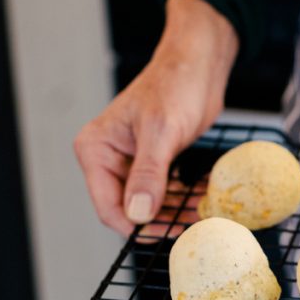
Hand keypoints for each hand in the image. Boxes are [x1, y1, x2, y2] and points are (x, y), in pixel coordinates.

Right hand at [74, 0, 237, 234]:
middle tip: (191, 230)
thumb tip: (137, 215)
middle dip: (158, 221)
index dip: (135, 226)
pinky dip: (182, 198)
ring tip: (203, 217)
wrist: (198, 63)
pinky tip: (204, 201)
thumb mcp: (161, 132)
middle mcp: (108, 158)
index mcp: (96, 149)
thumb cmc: (175, 86)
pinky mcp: (155, 160)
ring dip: (174, 212)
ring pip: (149, 202)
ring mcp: (132, 161)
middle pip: (128, 208)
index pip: (107, 205)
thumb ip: (148, 174)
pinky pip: (165, 190)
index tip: (166, 236)